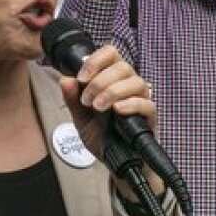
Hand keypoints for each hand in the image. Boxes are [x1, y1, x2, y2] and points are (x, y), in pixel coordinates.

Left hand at [58, 45, 162, 196]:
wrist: (114, 162)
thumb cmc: (101, 135)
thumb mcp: (80, 117)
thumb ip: (72, 99)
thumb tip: (65, 79)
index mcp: (112, 78)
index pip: (110, 53)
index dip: (96, 60)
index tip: (81, 78)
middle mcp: (129, 85)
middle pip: (123, 66)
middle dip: (100, 81)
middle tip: (87, 100)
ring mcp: (141, 99)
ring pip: (136, 82)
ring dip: (113, 92)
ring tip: (98, 108)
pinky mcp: (150, 117)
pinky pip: (147, 103)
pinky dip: (131, 104)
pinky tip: (117, 110)